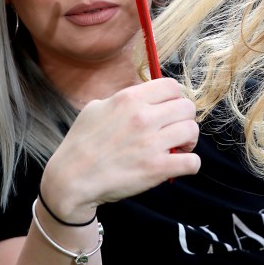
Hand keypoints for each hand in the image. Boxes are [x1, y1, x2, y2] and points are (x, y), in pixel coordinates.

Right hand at [40, 77, 199, 220]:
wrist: (70, 179)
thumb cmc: (81, 143)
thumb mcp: (96, 108)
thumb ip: (123, 99)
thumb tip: (144, 96)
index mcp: (130, 99)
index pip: (172, 86)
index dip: (175, 98)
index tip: (169, 111)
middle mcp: (143, 117)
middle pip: (187, 107)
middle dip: (184, 119)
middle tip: (175, 132)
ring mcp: (151, 143)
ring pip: (193, 131)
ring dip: (189, 141)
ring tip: (178, 149)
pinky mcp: (156, 169)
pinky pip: (192, 162)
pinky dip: (190, 164)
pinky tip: (179, 165)